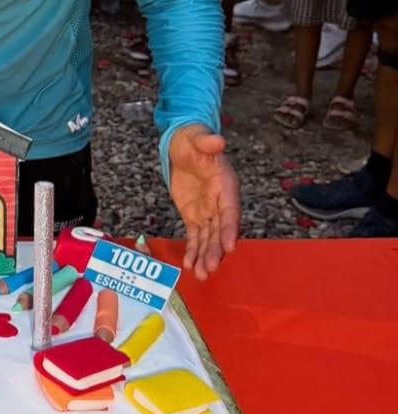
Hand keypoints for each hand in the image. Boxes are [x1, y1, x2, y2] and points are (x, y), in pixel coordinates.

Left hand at [168, 124, 239, 279]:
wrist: (183, 146)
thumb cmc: (193, 141)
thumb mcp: (198, 139)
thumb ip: (207, 142)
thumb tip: (217, 141)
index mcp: (226, 186)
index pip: (230, 210)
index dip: (230, 228)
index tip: (230, 245)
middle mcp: (220, 202)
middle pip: (220, 230)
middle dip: (216, 249)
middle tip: (211, 267)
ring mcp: (207, 211)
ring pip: (208, 238)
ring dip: (205, 256)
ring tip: (201, 274)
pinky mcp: (194, 216)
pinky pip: (195, 236)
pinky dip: (193, 250)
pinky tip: (189, 265)